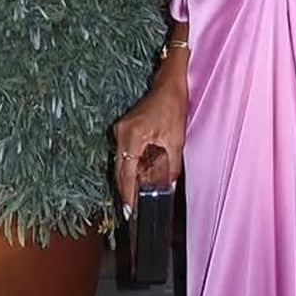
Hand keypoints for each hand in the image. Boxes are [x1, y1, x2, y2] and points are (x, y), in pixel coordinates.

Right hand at [111, 66, 186, 219]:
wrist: (168, 84)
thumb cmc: (173, 107)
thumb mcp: (176, 138)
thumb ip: (171, 165)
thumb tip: (168, 186)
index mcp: (133, 136)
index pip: (126, 172)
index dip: (128, 194)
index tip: (130, 211)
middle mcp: (121, 133)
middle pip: (119, 170)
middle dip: (126, 191)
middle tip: (132, 211)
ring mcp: (119, 130)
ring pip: (120, 163)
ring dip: (127, 180)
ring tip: (135, 199)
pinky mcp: (123, 129)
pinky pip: (123, 154)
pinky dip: (129, 167)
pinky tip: (137, 178)